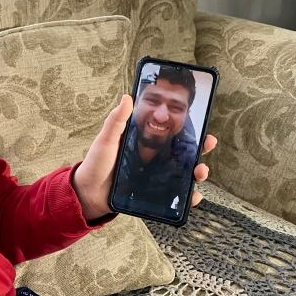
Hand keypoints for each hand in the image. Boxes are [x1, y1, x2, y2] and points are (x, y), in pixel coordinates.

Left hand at [71, 94, 218, 220]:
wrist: (87, 194)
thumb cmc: (96, 164)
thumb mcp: (106, 140)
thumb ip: (116, 121)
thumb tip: (127, 97)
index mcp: (145, 143)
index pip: (172, 134)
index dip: (190, 130)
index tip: (204, 125)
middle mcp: (154, 159)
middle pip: (184, 154)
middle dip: (201, 150)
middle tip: (207, 145)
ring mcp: (155, 177)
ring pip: (184, 175)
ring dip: (198, 173)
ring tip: (200, 172)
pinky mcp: (154, 195)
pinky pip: (176, 197)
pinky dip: (188, 198)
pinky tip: (194, 196)